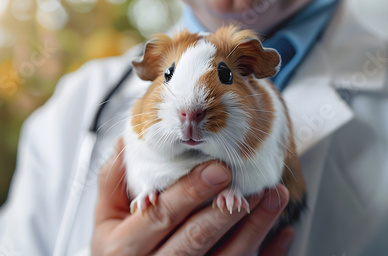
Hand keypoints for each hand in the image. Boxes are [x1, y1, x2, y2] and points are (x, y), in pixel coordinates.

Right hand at [91, 139, 291, 255]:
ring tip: (272, 197)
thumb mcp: (106, 218)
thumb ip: (112, 182)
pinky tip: (282, 233)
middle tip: (249, 184)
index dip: (190, 193)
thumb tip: (127, 143)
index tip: (217, 169)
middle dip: (224, 211)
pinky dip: (267, 255)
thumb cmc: (117, 250)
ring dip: (253, 229)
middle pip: (194, 239)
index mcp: (125, 246)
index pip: (160, 216)